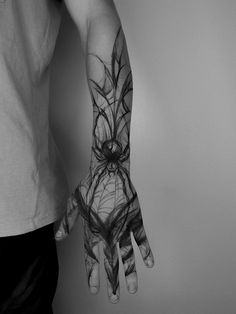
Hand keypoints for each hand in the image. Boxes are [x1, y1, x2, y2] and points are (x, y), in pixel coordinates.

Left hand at [55, 167, 154, 302]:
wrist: (110, 170)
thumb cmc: (91, 184)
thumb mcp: (74, 202)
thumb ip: (68, 221)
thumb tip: (59, 237)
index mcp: (93, 229)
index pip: (92, 257)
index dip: (93, 274)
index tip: (95, 288)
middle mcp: (109, 231)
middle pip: (111, 261)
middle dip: (112, 281)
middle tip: (114, 297)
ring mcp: (123, 225)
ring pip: (127, 254)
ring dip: (130, 272)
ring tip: (132, 288)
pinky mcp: (135, 218)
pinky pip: (141, 238)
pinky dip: (146, 250)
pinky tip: (149, 263)